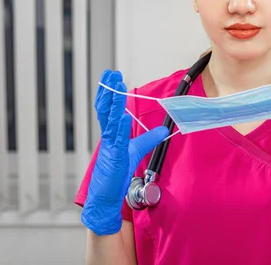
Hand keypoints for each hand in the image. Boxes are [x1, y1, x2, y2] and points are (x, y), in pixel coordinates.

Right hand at [81, 70, 167, 234]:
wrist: (107, 197)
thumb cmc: (116, 174)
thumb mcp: (137, 150)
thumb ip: (149, 138)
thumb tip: (164, 128)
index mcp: (111, 134)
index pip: (109, 110)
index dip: (110, 94)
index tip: (113, 78)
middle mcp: (108, 138)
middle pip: (106, 110)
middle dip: (109, 91)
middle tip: (111, 74)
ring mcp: (109, 147)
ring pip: (109, 121)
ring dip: (113, 103)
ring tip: (116, 87)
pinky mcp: (113, 158)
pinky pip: (115, 140)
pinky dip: (118, 127)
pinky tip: (122, 116)